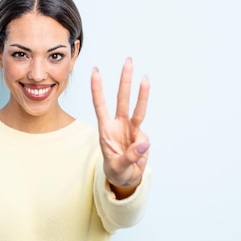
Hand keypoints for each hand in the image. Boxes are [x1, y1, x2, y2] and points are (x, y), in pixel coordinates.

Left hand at [90, 57, 149, 196]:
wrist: (125, 179)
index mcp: (105, 130)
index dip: (98, 89)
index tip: (95, 71)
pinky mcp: (142, 135)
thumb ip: (129, 157)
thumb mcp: (118, 168)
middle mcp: (118, 125)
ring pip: (138, 108)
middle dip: (125, 80)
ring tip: (145, 78)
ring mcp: (131, 129)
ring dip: (142, 93)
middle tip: (128, 61)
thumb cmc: (116, 172)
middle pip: (122, 99)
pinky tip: (137, 159)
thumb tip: (144, 143)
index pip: (100, 105)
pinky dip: (143, 149)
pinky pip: (145, 138)